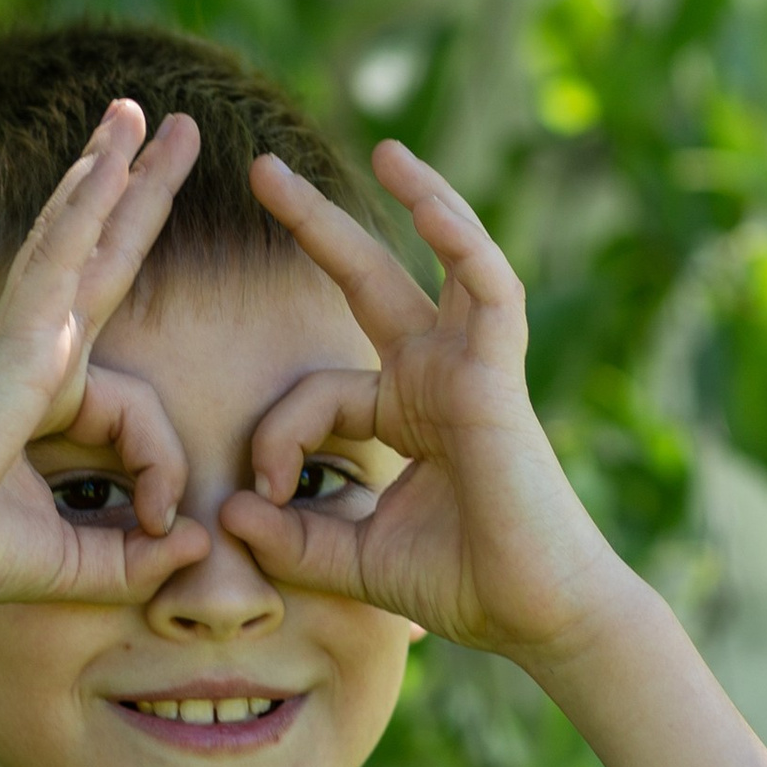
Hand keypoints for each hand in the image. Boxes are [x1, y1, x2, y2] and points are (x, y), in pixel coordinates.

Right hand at [0, 101, 212, 614]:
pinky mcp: (13, 344)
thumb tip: (198, 546)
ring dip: (111, 169)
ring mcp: (20, 338)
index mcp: (43, 391)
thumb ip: (134, 559)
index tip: (160, 519)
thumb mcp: (70, 564)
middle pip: (98, 251)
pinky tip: (107, 159)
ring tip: (140, 112)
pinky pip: (54, 260)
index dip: (159, 461)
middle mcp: (33, 350)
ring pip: (76, 235)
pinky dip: (80, 207)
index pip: (126, 386)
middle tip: (167, 126)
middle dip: (137, 189)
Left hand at [222, 142, 622, 667]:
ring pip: (443, 260)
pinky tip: (423, 195)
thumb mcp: (352, 562)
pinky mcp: (500, 376)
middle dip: (316, 224)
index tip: (260, 496)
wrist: (539, 619)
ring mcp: (472, 369)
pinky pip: (487, 288)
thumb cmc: (463, 587)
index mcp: (404, 415)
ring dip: (418, 198)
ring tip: (382, 147)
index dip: (276, 439)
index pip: (316, 395)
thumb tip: (227, 515)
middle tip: (259, 171)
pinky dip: (459, 238)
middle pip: (371, 279)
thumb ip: (291, 540)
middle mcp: (438, 378)